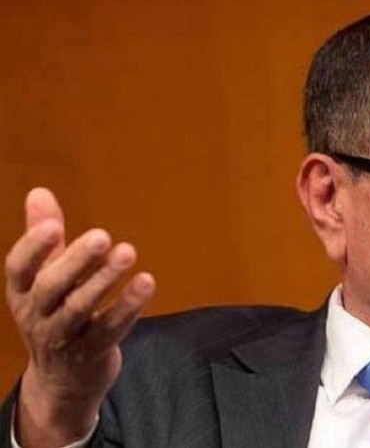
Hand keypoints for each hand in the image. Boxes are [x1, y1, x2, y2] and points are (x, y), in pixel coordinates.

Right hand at [5, 188, 154, 446]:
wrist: (63, 381)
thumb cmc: (54, 314)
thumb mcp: (43, 278)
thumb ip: (45, 237)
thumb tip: (38, 191)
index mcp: (22, 293)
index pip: (19, 268)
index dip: (33, 247)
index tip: (52, 226)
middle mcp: (37, 315)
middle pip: (50, 287)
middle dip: (75, 260)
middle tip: (102, 235)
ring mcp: (63, 336)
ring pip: (81, 308)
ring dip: (105, 279)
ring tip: (128, 251)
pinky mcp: (92, 352)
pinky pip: (111, 328)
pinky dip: (129, 306)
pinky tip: (147, 282)